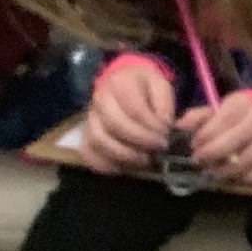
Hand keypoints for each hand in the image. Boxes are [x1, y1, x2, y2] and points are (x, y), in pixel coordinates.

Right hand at [78, 54, 177, 172]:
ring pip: (98, 140)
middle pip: (114, 125)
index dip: (151, 127)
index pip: (134, 109)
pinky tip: (121, 168)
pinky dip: (102, 164)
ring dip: (123, 155)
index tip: (165, 137)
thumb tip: (163, 127)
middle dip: (139, 141)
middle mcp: (100, 99)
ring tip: (144, 160)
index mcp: (120, 83)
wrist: (123, 82)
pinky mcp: (85, 134)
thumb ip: (164, 106)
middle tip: (158, 149)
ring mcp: (90, 117)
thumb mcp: (162, 86)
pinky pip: (87, 152)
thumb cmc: (145, 87)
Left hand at [184, 93, 251, 186]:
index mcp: (245, 104)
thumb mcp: (224, 110)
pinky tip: (236, 176)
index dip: (205, 136)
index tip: (194, 145)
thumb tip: (180, 126)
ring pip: (248, 161)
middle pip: (234, 143)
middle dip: (212, 155)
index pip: (222, 121)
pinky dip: (247, 179)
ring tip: (215, 172)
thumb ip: (200, 117)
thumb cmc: (244, 117)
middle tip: (201, 162)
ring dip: (226, 171)